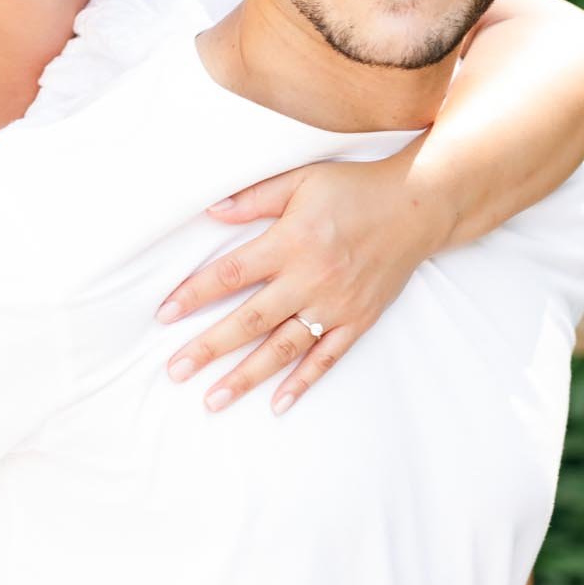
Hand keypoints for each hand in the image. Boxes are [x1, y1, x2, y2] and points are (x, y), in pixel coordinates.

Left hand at [156, 153, 442, 413]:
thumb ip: (255, 198)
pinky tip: (277, 404)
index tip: (163, 315)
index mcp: (291, 242)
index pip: (231, 273)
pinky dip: (302, 382)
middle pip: (249, 320)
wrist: (420, 206)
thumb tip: (211, 211)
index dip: (194, 294)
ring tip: (214, 400)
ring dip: (246, 376)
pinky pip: (326, 358)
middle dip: (209, 348)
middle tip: (175, 372)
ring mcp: (335, 305)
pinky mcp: (358, 320)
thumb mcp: (302, 180)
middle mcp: (310, 278)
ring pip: (283, 348)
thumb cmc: (354, 188)